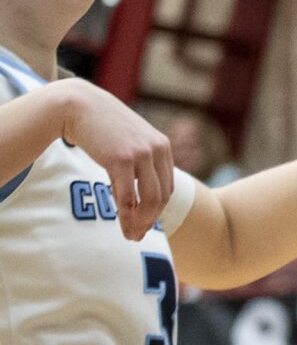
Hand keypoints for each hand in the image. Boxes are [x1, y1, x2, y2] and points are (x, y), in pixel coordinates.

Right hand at [49, 80, 172, 241]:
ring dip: (139, 221)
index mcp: (163, 146)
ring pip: (148, 198)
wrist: (81, 107)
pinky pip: (127, 193)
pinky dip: (125, 212)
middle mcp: (157, 149)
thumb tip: (139, 192)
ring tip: (129, 234)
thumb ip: (140, 162)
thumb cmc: (104, 128)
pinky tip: (121, 221)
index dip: (158, 210)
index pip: (167, 187)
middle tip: (137, 236)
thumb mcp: (130, 142)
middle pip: (161, 196)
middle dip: (150, 220)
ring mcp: (141, 154)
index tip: (146, 225)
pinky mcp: (122, 158)